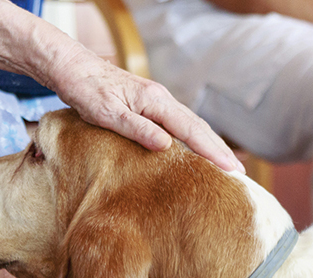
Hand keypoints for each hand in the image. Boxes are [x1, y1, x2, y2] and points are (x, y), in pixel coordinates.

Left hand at [47, 49, 244, 173]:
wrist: (73, 68)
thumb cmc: (86, 90)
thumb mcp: (107, 113)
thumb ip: (137, 129)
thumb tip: (166, 146)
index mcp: (156, 102)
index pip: (192, 131)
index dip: (213, 152)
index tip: (231, 170)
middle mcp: (162, 100)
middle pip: (199, 128)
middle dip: (220, 151)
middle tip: (239, 174)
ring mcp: (158, 102)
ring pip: (192, 125)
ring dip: (210, 145)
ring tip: (226, 165)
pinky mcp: (151, 106)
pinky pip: (180, 124)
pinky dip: (195, 138)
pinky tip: (197, 150)